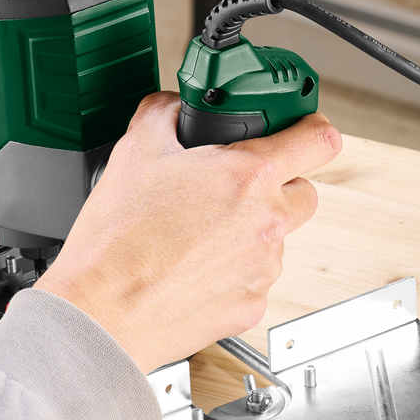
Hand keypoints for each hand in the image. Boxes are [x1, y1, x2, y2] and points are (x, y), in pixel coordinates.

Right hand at [36, 93, 342, 373]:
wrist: (101, 312)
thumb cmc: (116, 241)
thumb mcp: (135, 150)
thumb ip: (165, 113)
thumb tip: (174, 107)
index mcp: (248, 177)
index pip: (319, 141)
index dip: (311, 129)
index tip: (301, 130)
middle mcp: (267, 224)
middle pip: (304, 192)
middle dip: (278, 184)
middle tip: (234, 185)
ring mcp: (263, 269)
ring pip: (277, 238)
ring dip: (251, 230)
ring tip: (197, 233)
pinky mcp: (251, 307)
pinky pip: (255, 278)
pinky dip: (233, 270)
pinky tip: (192, 266)